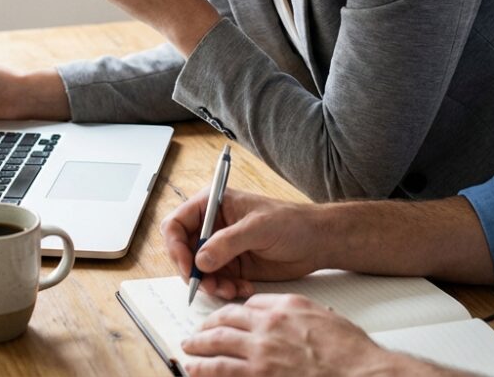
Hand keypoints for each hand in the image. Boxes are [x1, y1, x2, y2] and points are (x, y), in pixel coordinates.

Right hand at [160, 188, 326, 299]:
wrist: (316, 242)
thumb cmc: (291, 222)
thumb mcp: (258, 228)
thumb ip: (228, 242)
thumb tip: (200, 260)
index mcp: (213, 204)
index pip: (177, 224)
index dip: (176, 246)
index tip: (189, 267)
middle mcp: (212, 225)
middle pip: (183, 250)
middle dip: (192, 271)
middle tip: (207, 286)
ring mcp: (221, 247)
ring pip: (198, 270)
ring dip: (210, 284)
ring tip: (230, 290)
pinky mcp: (232, 265)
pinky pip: (216, 281)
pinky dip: (224, 289)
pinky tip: (243, 288)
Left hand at [182, 294, 422, 376]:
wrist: (360, 373)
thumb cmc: (349, 350)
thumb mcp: (322, 316)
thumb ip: (297, 312)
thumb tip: (281, 316)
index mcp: (283, 308)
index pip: (247, 305)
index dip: (232, 312)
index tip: (225, 318)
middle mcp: (268, 327)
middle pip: (225, 322)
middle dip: (206, 328)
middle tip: (195, 333)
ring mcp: (261, 354)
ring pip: (217, 347)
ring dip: (198, 349)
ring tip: (189, 351)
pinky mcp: (258, 376)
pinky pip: (223, 372)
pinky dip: (206, 371)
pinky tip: (197, 371)